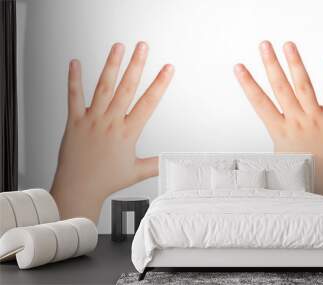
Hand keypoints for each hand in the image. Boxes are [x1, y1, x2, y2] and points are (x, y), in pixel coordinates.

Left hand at [51, 42, 173, 221]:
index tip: (167, 69)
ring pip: (103, 87)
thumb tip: (171, 161)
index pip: (148, 103)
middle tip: (143, 47)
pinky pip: (74, 97)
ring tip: (118, 47)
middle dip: (137, 64)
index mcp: (127, 133)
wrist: (79, 188)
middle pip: (127, 88)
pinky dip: (74, 79)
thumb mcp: (136, 172)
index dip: (160, 84)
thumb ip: (156, 164)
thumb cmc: (106, 180)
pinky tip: (75, 63)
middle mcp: (110, 122)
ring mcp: (92, 120)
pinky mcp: (74, 121)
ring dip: (111, 65)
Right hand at [234, 41, 322, 229]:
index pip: (259, 103)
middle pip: (281, 87)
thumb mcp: (277, 168)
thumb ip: (262, 159)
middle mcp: (297, 121)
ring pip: (304, 86)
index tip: (239, 68)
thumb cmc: (305, 180)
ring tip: (288, 45)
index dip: (248, 84)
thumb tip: (243, 166)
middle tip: (264, 46)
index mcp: (281, 133)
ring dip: (295, 64)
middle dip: (270, 64)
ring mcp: (316, 118)